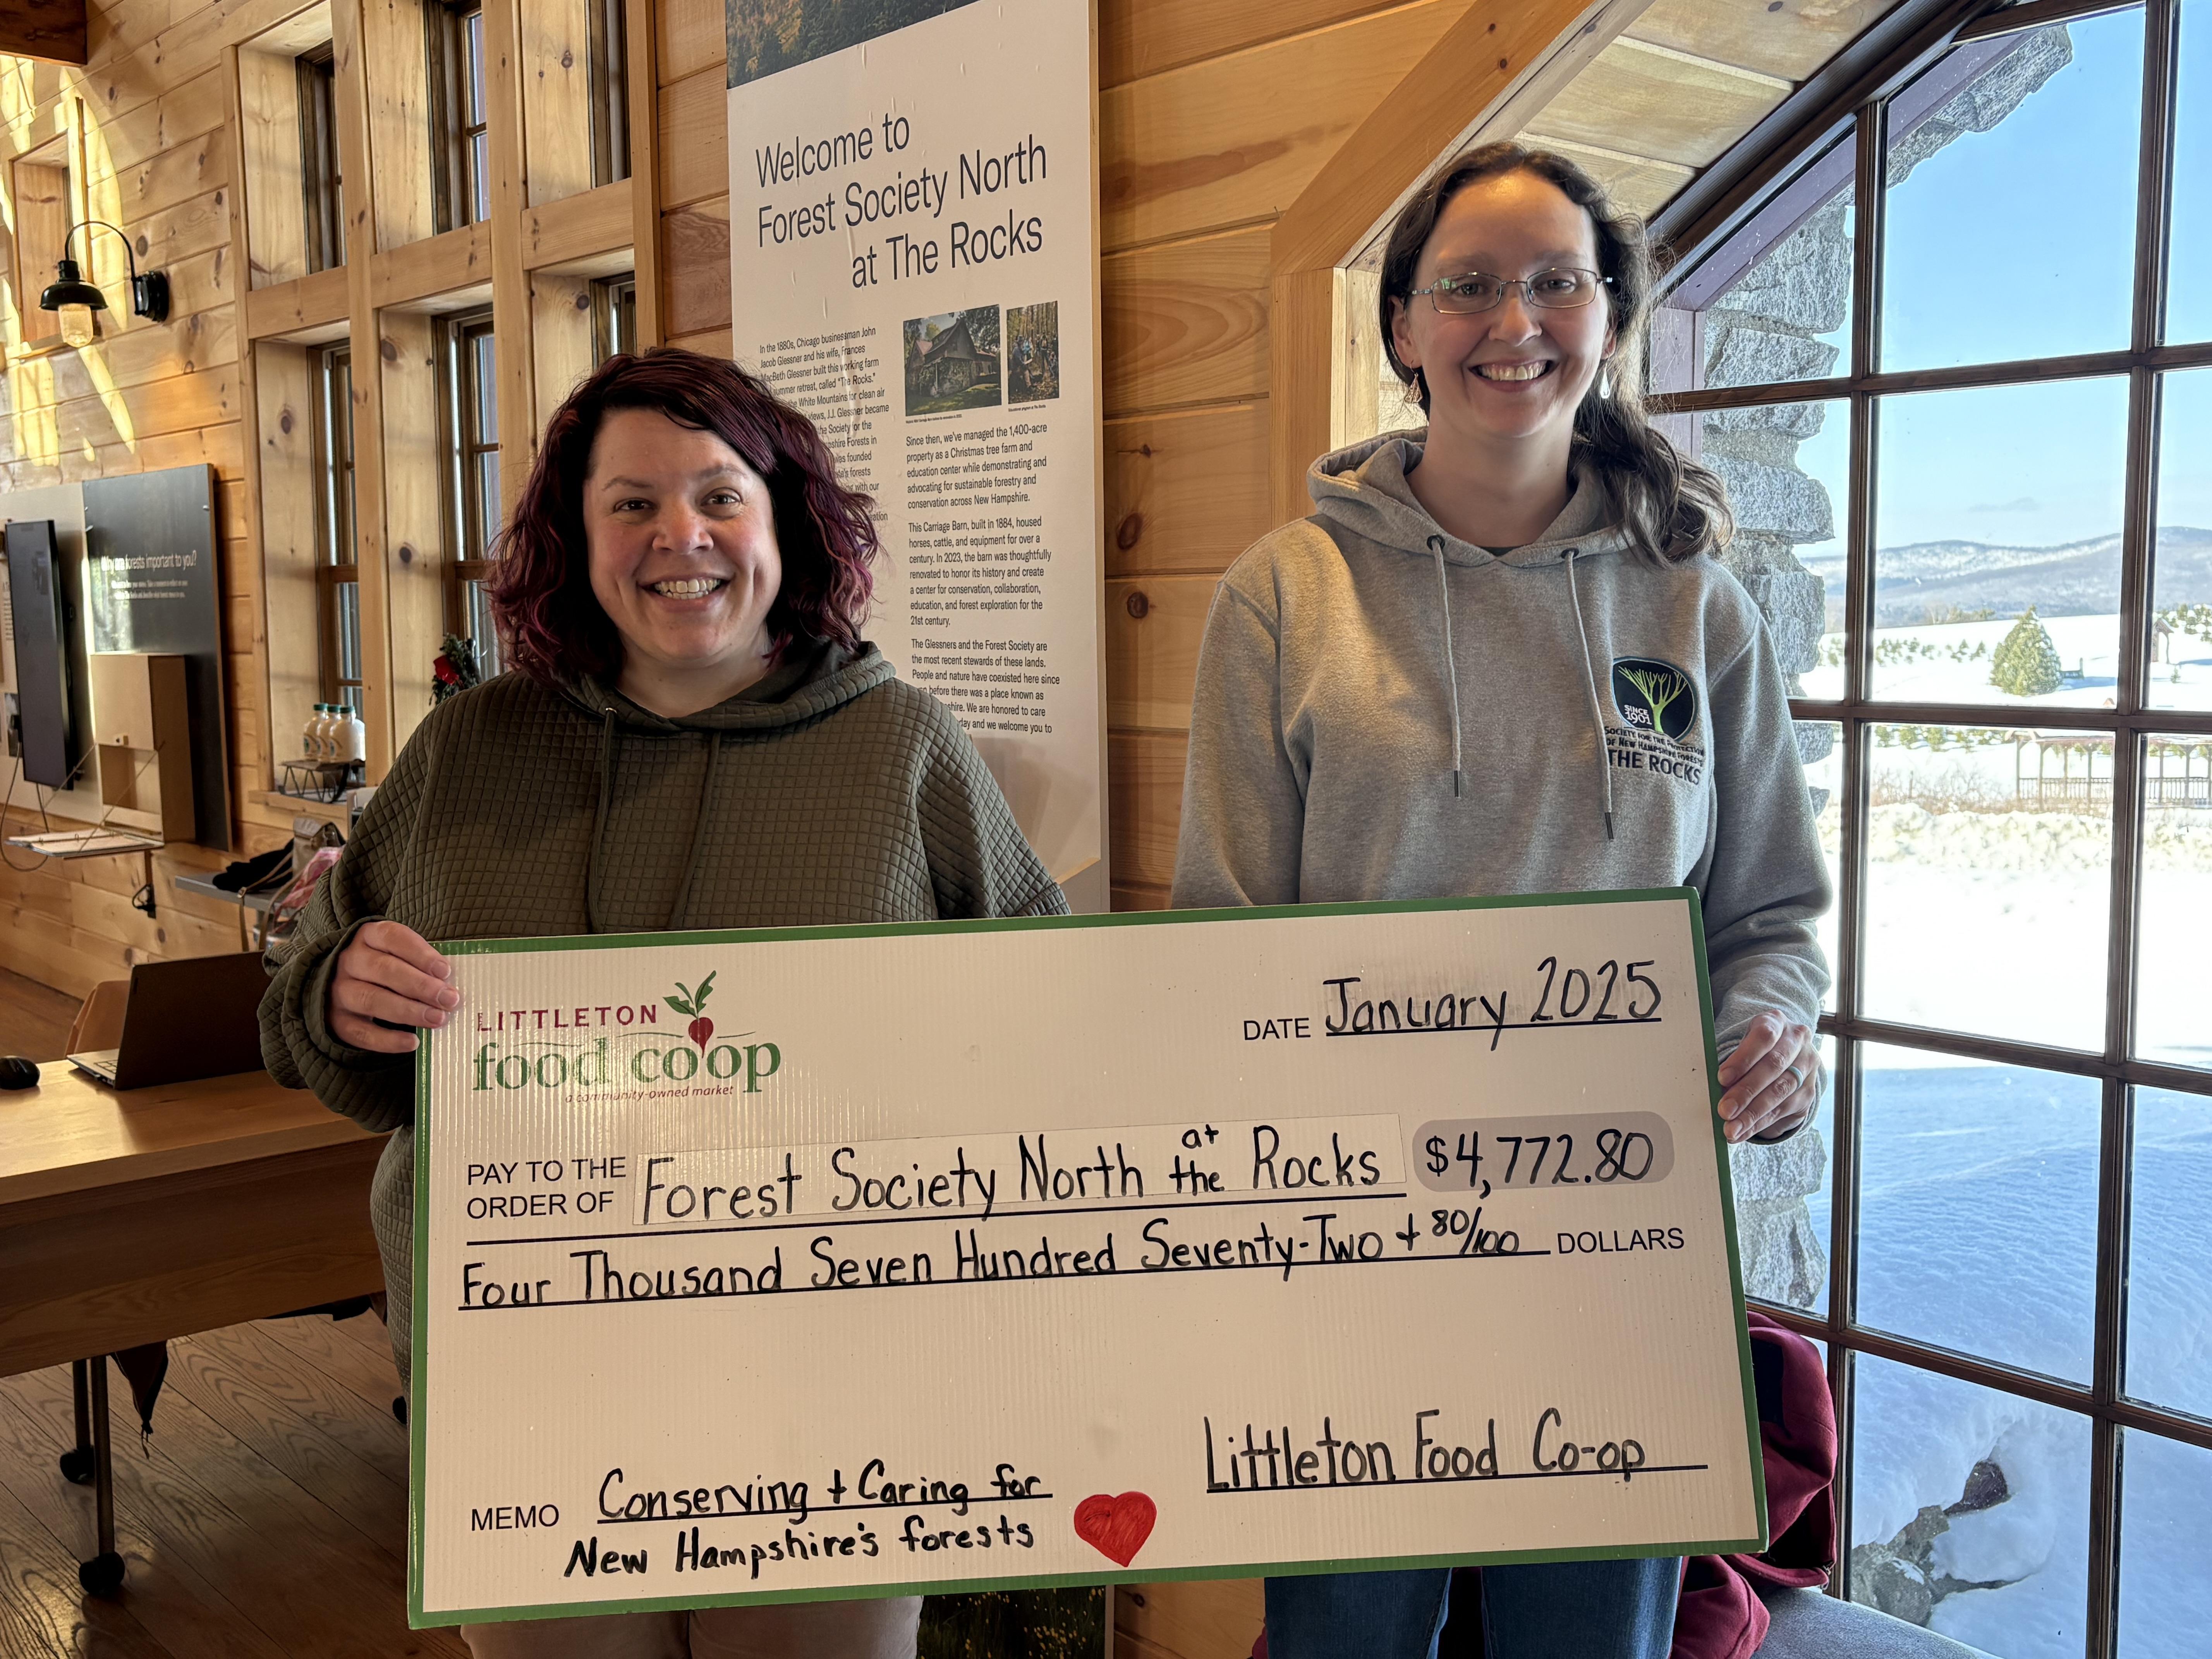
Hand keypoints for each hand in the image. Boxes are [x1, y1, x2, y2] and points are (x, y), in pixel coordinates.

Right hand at [328, 921, 456, 1053]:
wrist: (341, 984)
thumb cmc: (385, 967)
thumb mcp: (399, 954)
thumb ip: (421, 964)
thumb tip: (449, 984)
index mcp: (368, 936)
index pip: (392, 937)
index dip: (420, 954)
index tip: (445, 971)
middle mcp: (349, 960)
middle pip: (384, 970)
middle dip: (421, 986)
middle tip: (448, 999)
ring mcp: (339, 990)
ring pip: (371, 1000)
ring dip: (408, 1011)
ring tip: (437, 1019)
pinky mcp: (337, 1020)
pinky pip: (361, 1032)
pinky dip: (388, 1040)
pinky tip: (413, 1042)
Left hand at [1716, 1010, 1816, 1143]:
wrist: (1787, 1050)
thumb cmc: (1754, 1046)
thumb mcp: (1744, 1041)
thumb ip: (1732, 1060)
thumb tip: (1714, 1088)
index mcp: (1777, 1022)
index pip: (1763, 1037)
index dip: (1743, 1058)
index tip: (1722, 1078)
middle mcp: (1797, 1042)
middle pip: (1773, 1067)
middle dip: (1746, 1092)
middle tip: (1724, 1110)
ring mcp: (1807, 1067)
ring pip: (1780, 1093)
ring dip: (1753, 1114)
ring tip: (1731, 1129)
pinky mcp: (1808, 1092)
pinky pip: (1783, 1111)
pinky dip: (1759, 1123)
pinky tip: (1742, 1131)